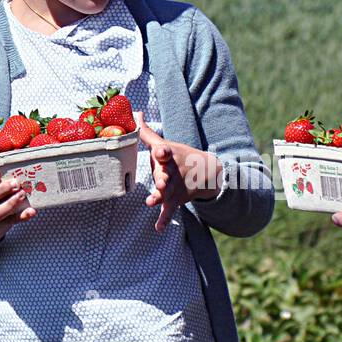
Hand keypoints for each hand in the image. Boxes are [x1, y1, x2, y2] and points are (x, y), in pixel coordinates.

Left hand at [138, 114, 221, 232]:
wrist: (206, 173)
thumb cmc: (179, 156)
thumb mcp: (165, 144)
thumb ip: (147, 133)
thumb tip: (135, 113)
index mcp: (169, 156)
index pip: (165, 152)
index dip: (161, 151)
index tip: (159, 151)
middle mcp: (171, 172)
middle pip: (166, 175)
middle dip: (162, 178)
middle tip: (161, 182)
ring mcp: (174, 187)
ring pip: (166, 193)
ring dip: (159, 197)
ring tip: (151, 201)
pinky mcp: (175, 199)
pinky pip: (168, 210)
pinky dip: (163, 219)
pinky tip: (158, 228)